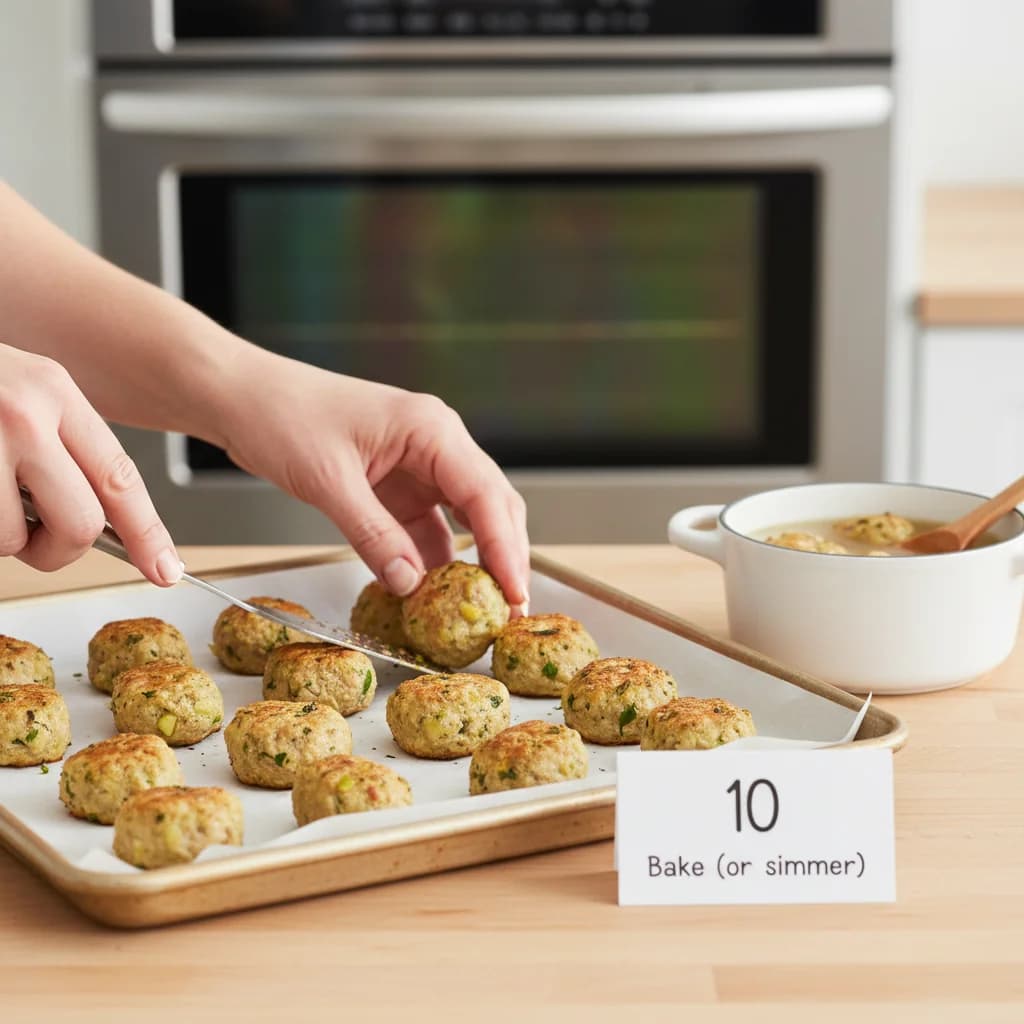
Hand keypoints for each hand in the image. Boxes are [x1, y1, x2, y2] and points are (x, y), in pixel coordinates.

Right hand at [0, 343, 181, 585]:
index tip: (165, 570)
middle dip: (56, 548)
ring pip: (10, 539)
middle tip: (29, 536)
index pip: (119, 477)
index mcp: (53, 390)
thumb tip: (102, 522)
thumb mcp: (17, 394)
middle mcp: (21, 412)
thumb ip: (58, 447)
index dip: (147, 533)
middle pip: (79, 524)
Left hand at [219, 353, 529, 611]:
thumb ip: (373, 535)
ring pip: (465, 520)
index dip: (505, 548)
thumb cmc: (282, 414)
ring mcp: (419, 466)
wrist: (242, 396)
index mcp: (431, 429)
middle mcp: (435, 444)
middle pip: (490, 506)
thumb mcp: (329, 480)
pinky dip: (434, 561)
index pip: (485, 494)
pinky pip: (429, 528)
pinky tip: (434, 594)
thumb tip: (410, 585)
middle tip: (510, 611)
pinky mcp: (397, 486)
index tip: (514, 592)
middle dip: (504, 559)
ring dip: (473, 563)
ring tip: (483, 611)